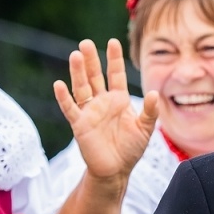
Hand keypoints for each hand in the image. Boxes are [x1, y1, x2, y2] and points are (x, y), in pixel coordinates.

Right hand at [53, 39, 159, 183]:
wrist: (115, 171)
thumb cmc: (130, 150)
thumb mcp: (145, 129)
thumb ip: (150, 112)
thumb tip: (154, 93)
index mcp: (119, 100)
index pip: (115, 74)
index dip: (114, 59)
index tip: (112, 42)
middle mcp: (102, 102)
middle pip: (95, 76)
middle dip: (91, 60)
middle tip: (86, 43)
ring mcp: (89, 112)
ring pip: (81, 87)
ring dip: (78, 73)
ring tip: (75, 55)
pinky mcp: (79, 124)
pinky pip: (70, 108)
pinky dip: (64, 97)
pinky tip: (59, 84)